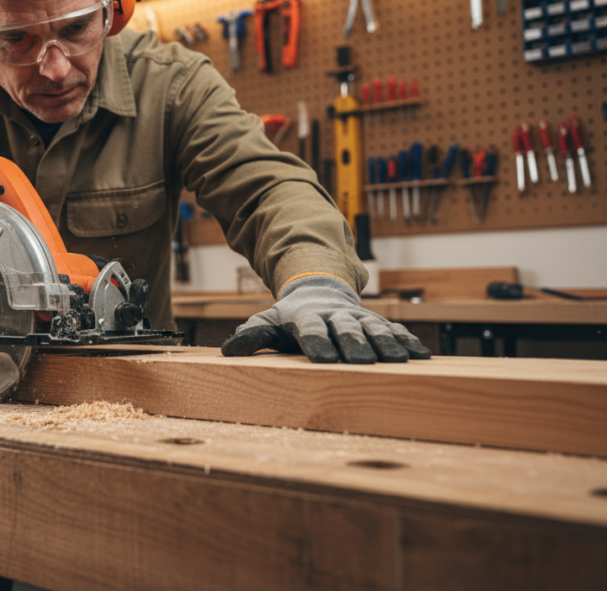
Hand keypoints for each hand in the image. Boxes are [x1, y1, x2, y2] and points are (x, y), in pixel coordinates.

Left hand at [221, 274, 430, 362]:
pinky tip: (422, 356)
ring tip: (397, 361)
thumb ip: (252, 334)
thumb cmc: (290, 317)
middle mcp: (335, 315)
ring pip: (374, 328)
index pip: (310, 330)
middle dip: (354, 344)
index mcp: (306, 316)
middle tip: (363, 361)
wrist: (319, 291)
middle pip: (345, 329)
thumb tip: (229, 349)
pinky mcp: (377, 322)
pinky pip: (395, 330)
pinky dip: (408, 341)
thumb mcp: (269, 322)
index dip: (316, 342)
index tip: (324, 359)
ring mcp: (358, 317)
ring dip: (386, 344)